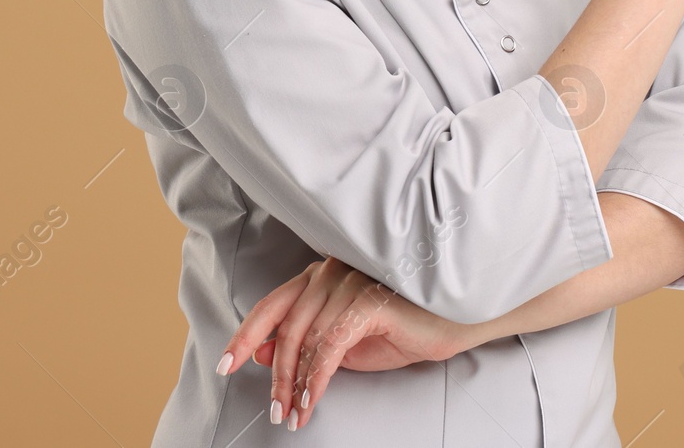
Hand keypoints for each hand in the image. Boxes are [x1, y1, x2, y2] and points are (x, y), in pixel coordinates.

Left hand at [216, 256, 473, 431]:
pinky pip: (329, 347)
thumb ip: (308, 343)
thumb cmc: (408, 325)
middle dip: (276, 374)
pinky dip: (316, 378)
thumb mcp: (347, 341)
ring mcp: (351, 281)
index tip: (226, 364)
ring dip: (295, 384)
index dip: (246, 335)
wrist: (456, 319)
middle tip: (276, 409)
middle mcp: (333, 270)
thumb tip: (263, 353)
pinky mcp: (367, 302)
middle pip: (286, 325)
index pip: (274, 303)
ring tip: (295, 413)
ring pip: (305, 340)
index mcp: (325, 274)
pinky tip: (313, 400)